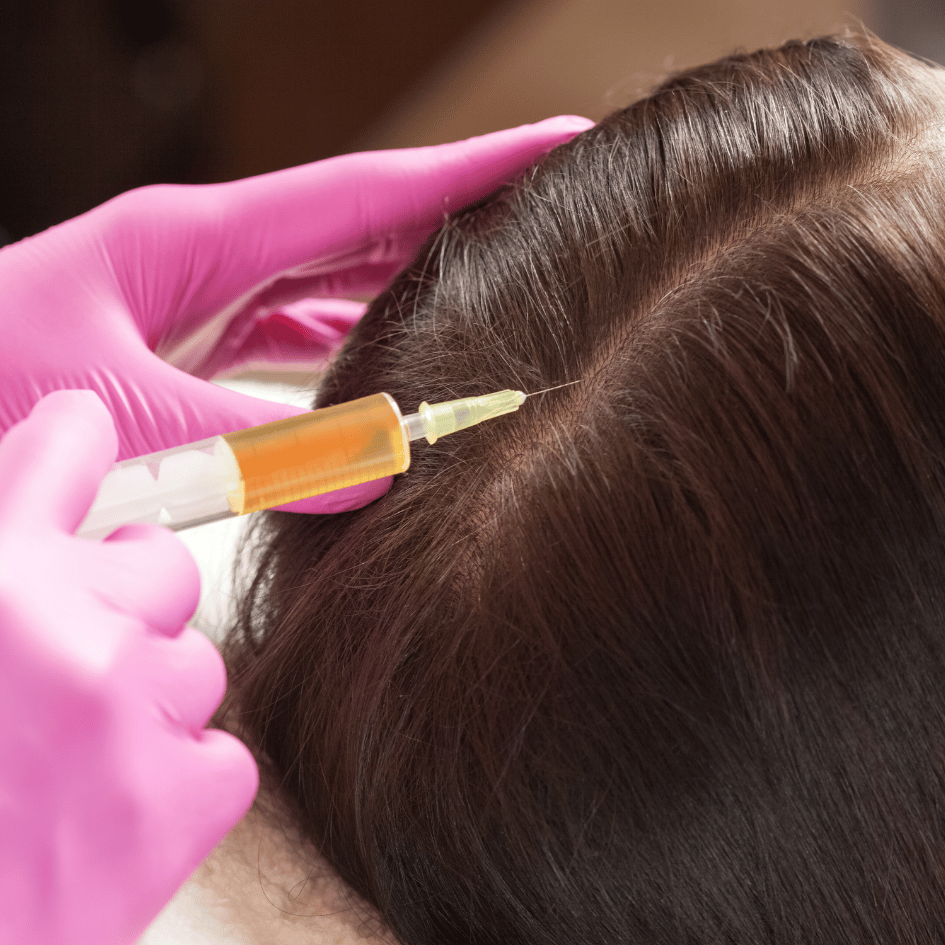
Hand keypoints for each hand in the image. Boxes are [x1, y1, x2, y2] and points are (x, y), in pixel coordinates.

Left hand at [0, 116, 592, 514]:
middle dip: (458, 213)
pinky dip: (342, 347)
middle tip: (546, 214)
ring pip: (328, 281)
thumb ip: (249, 447)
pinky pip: (285, 335)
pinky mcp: (180, 346)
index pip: (364, 193)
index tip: (558, 145)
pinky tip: (377, 366)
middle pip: (361, 223)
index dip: (469, 169)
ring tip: (486, 289)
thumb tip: (376, 474)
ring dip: (406, 284)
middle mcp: (205, 256)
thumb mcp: (118, 412)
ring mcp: (194, 298)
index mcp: (193, 238)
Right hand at [0, 390, 256, 944]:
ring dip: (149, 706)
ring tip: (69, 771)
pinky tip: (107, 820)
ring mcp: (131, 715)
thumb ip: (8, 582)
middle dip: (130, 606)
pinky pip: (221, 753)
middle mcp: (63, 632)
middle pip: (162, 566)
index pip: (56, 455)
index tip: (88, 432)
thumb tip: (49, 538)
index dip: (76, 443)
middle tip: (70, 675)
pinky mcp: (183, 800)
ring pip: (199, 664)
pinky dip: (178, 781)